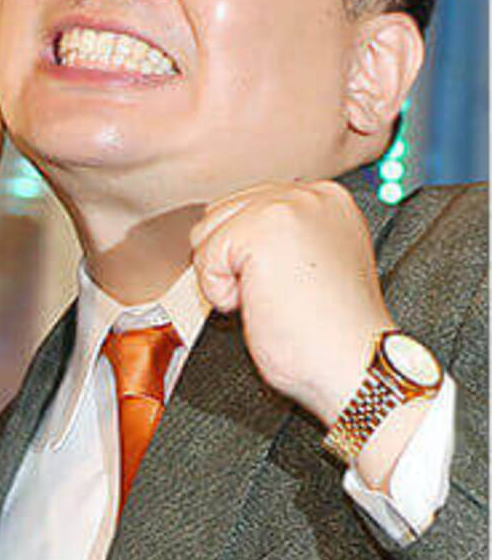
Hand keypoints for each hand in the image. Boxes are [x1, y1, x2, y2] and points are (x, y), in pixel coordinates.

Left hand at [189, 180, 392, 424]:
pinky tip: (262, 303)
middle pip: (220, 214)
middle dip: (230, 261)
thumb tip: (230, 231)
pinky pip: (205, 257)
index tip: (281, 283)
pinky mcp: (262, 229)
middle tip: (276, 294)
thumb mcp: (311, 262)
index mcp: (327, 199)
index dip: (244, 254)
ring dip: (224, 275)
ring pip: (208, 232)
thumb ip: (279, 235)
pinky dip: (220, 292)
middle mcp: (311, 194)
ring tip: (271, 297)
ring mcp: (287, 206)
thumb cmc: (331, 333)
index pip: (246, 206)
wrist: (354, 366)